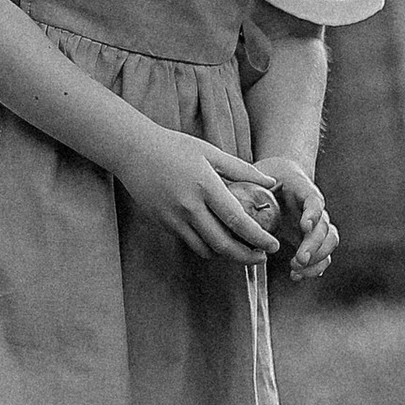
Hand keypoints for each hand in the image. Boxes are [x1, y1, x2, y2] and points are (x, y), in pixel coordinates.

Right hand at [119, 124, 281, 263]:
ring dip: (227, 255)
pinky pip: (190, 242)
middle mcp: (189, 207)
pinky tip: (217, 239)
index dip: (258, 238)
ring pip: (206, 250)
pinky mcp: (163, 224)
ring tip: (241, 250)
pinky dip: (207, 246)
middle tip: (261, 257)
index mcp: (205, 186)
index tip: (272, 245)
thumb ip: (242, 169)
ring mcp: (173, 218)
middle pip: (223, 245)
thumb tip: (271, 183)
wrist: (132, 151)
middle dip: (247, 256)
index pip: (238, 221)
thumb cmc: (174, 147)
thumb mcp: (210, 152)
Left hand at [254, 157, 338, 283]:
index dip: (313, 214)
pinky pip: (322, 255)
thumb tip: (228, 196)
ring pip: (329, 241)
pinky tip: (297, 275)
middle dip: (314, 245)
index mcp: (303, 190)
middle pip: (325, 227)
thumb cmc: (267, 176)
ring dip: (317, 259)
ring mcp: (316, 224)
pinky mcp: (311, 238)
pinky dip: (314, 268)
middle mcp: (314, 209)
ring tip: (297, 269)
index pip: (315, 201)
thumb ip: (247, 183)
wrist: (282, 176)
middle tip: (300, 259)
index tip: (305, 226)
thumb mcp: (257, 174)